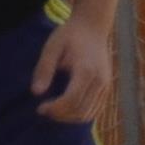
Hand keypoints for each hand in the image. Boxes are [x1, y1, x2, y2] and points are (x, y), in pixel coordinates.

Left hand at [32, 9, 116, 124]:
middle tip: (44, 110)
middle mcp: (99, 81)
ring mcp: (106, 85)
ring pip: (88, 114)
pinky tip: (66, 108)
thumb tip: (36, 92)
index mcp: (86, 70)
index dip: (55, 109)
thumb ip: (44, 69)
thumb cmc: (70, 36)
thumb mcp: (52, 48)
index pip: (71, 100)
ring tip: (54, 110)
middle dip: (60, 116)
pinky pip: (95, 110)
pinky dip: (79, 114)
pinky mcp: (107, 88)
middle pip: (80, 111)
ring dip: (69, 118)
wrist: (93, 27)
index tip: (40, 108)